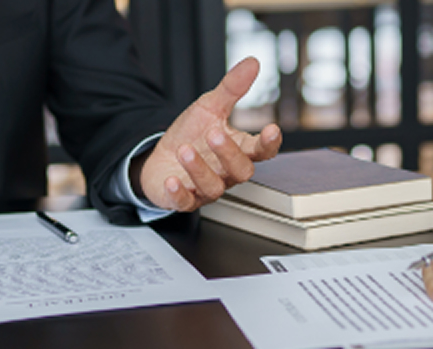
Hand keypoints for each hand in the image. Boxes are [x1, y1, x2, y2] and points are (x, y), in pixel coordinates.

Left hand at [135, 57, 282, 210]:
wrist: (161, 155)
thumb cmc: (192, 134)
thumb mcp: (210, 106)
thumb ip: (231, 88)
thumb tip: (252, 62)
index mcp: (239, 150)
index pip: (262, 150)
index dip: (269, 143)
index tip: (271, 129)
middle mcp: (226, 172)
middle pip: (242, 171)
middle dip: (229, 153)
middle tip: (214, 133)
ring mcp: (206, 188)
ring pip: (214, 187)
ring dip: (200, 169)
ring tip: (185, 149)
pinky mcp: (184, 199)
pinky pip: (185, 203)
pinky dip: (179, 193)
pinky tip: (172, 180)